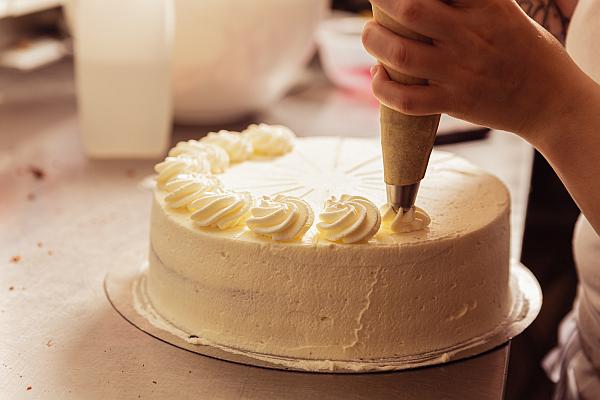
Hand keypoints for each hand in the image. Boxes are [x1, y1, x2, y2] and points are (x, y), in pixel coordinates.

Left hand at [362, 0, 587, 144]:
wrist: (550, 100)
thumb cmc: (525, 51)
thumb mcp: (505, 12)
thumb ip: (470, 3)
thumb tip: (433, 0)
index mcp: (486, 6)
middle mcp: (470, 35)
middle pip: (411, 10)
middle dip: (384, 1)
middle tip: (377, 0)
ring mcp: (460, 71)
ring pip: (401, 54)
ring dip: (374, 42)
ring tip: (371, 35)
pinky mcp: (454, 102)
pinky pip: (406, 100)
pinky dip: (382, 88)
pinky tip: (380, 75)